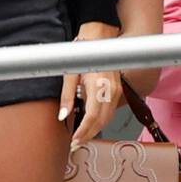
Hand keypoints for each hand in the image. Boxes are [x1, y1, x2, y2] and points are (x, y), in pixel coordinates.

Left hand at [59, 21, 123, 146]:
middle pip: (102, 121)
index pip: (93, 116)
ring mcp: (116, 90)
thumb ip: (67, 96)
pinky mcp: (117, 90)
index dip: (84, 131)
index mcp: (98, 85)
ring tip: (81, 136)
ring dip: (95, 129)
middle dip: (89, 134)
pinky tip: (91, 124)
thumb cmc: (83, 53)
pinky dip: (101, 121)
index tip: (75, 139)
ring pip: (108, 118)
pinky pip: (110, 111)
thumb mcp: (70, 74)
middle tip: (76, 143)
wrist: (99, 38)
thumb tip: (63, 116)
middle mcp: (110, 89)